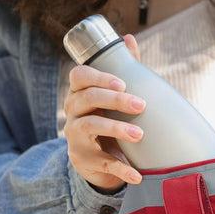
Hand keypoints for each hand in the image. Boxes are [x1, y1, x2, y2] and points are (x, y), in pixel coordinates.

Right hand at [64, 34, 144, 192]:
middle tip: (141, 105)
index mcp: (80, 94)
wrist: (96, 161)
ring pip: (91, 127)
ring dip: (117, 129)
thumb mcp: (112, 97)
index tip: (122, 82)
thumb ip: (121, 68)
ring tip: (139, 134)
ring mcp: (76, 138)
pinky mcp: (85, 161)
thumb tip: (128, 38)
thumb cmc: (107, 120)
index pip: (79, 77)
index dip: (99, 77)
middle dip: (115, 100)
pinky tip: (137, 175)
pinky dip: (122, 169)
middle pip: (87, 99)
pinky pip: (103, 164)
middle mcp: (73, 113)